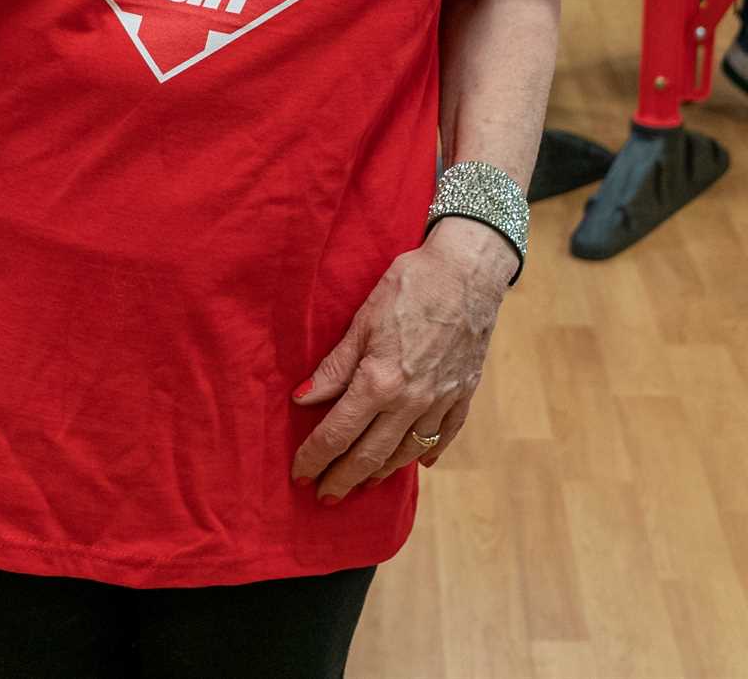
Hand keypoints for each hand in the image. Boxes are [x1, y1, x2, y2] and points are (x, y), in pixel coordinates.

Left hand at [289, 226, 511, 501]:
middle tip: (324, 496)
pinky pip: (444, 435)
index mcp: (380, 382)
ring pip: (406, 452)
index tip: (299, 474)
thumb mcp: (363, 319)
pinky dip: (427, 452)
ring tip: (361, 483)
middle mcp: (411, 402)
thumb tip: (302, 399)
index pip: (338, 433)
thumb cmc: (410, 285)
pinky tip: (417, 463)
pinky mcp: (463, 394)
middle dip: (343, 478)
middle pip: (370, 454)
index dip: (315, 457)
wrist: (468, 271)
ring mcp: (441, 402)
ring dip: (380, 472)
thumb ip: (335, 366)